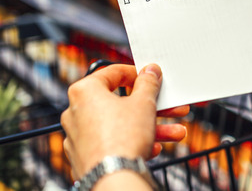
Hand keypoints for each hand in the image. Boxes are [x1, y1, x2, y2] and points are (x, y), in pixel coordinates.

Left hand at [60, 64, 189, 180]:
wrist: (113, 179)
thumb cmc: (122, 139)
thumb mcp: (144, 103)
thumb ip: (148, 83)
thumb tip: (149, 72)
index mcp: (84, 91)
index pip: (113, 73)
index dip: (137, 74)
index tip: (151, 78)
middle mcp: (76, 111)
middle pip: (120, 103)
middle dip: (151, 106)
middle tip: (168, 106)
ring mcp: (79, 136)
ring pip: (119, 125)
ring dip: (149, 127)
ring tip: (174, 133)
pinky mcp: (85, 156)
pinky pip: (112, 143)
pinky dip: (132, 142)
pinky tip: (154, 147)